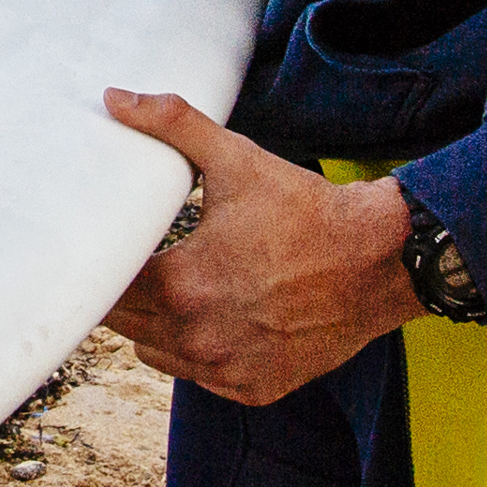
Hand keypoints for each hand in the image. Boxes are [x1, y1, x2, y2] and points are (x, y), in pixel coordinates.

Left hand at [94, 90, 423, 408]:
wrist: (381, 259)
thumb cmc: (308, 210)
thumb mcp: (237, 160)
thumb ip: (172, 125)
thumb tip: (116, 98)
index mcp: (183, 285)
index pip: (108, 288)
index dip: (105, 266)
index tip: (110, 249)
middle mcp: (200, 338)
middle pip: (127, 324)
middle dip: (129, 294)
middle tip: (144, 263)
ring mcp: (228, 370)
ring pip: (158, 353)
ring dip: (159, 326)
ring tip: (183, 288)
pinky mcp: (256, 389)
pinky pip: (203, 377)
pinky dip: (202, 352)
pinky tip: (221, 318)